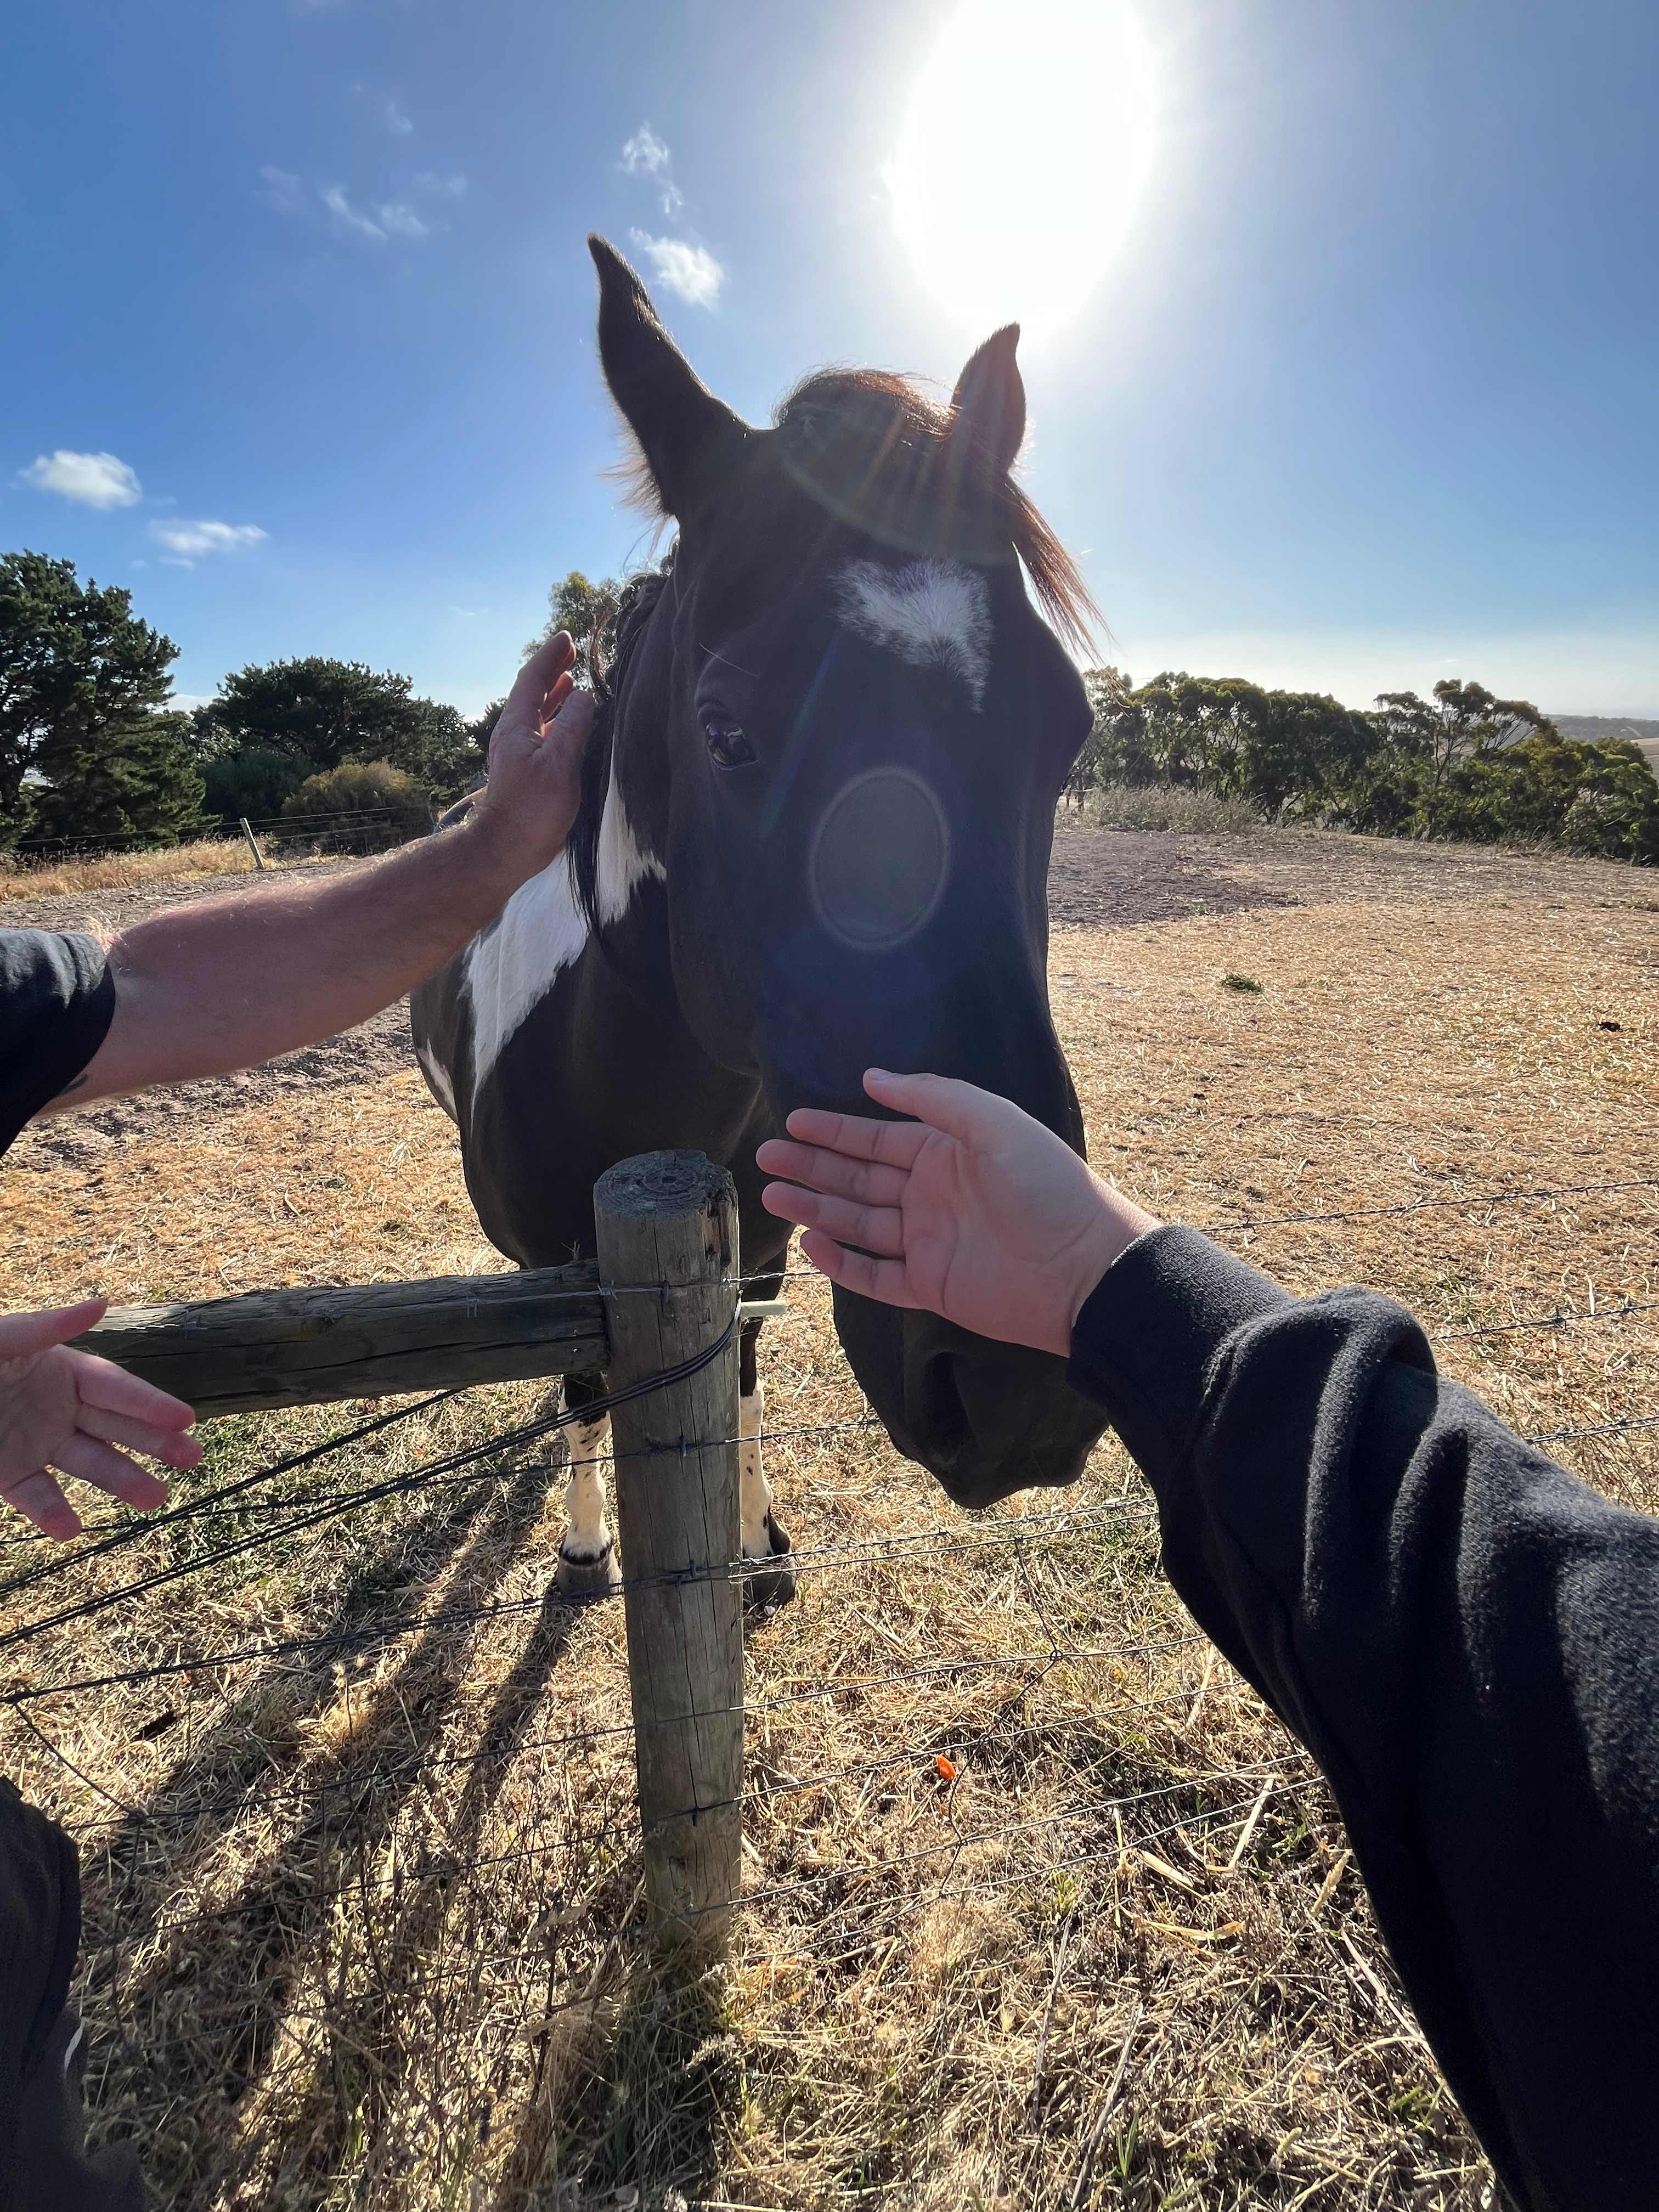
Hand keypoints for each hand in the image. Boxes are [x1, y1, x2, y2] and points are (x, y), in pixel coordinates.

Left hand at [0, 1301, 202, 1540]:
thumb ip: (45, 1327)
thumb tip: (101, 1301)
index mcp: (57, 1367)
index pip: (113, 1387)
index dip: (149, 1402)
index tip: (185, 1419)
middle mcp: (54, 1406)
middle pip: (114, 1426)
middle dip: (154, 1442)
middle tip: (193, 1458)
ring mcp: (32, 1442)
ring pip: (87, 1463)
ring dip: (121, 1480)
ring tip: (156, 1499)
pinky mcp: (6, 1474)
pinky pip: (36, 1495)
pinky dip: (53, 1512)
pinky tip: (70, 1528)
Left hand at [465, 631, 595, 880]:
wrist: (505, 850)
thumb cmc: (532, 810)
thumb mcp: (559, 765)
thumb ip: (573, 726)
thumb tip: (584, 694)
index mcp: (518, 726)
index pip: (533, 679)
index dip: (550, 656)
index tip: (566, 637)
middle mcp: (514, 733)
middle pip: (532, 691)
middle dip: (551, 669)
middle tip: (571, 651)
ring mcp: (518, 751)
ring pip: (536, 711)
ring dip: (553, 692)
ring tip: (570, 678)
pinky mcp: (525, 769)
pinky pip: (541, 731)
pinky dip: (555, 717)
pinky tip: (567, 721)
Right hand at [757, 1070, 1160, 1357]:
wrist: (1085, 1268)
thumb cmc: (1047, 1187)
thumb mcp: (994, 1123)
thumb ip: (934, 1097)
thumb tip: (872, 1078)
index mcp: (947, 1154)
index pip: (878, 1139)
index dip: (835, 1130)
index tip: (793, 1121)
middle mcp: (932, 1195)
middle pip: (858, 1178)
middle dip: (812, 1166)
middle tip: (766, 1156)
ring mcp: (929, 1241)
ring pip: (858, 1222)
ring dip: (815, 1207)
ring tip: (772, 1193)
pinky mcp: (931, 1285)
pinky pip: (876, 1274)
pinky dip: (843, 1263)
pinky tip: (812, 1243)